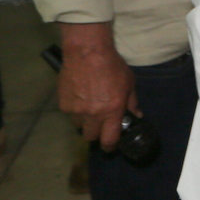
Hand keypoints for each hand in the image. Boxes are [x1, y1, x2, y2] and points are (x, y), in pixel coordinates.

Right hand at [57, 22, 137, 151]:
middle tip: (100, 123)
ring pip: (79, 126)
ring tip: (89, 106)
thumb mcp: (129, 83)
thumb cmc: (112, 66)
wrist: (87, 53)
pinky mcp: (63, 104)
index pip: (109, 140)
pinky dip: (75, 109)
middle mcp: (93, 114)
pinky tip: (79, 96)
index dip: (110, 146)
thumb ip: (131, 103)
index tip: (111, 145)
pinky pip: (69, 114)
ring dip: (84, 121)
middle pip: (91, 137)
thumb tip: (136, 116)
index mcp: (111, 111)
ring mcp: (76, 111)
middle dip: (96, 133)